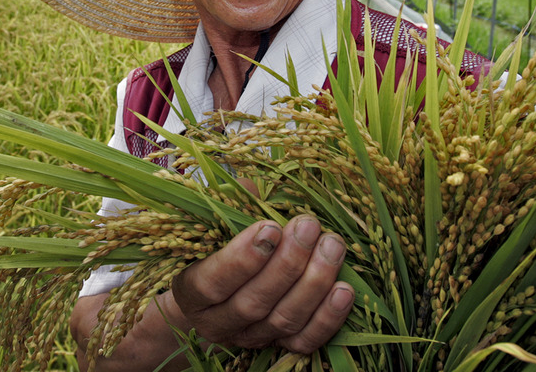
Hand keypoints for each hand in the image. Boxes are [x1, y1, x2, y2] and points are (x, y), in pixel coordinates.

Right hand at [170, 215, 353, 353]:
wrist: (218, 298)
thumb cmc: (215, 250)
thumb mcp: (213, 228)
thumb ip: (231, 208)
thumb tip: (253, 189)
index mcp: (191, 293)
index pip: (212, 283)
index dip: (242, 259)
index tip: (270, 228)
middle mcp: (218, 323)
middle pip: (254, 302)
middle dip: (287, 264)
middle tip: (308, 226)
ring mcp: (251, 337)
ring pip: (283, 320)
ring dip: (313, 283)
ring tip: (332, 246)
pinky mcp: (280, 347)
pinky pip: (306, 340)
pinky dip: (328, 317)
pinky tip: (344, 290)